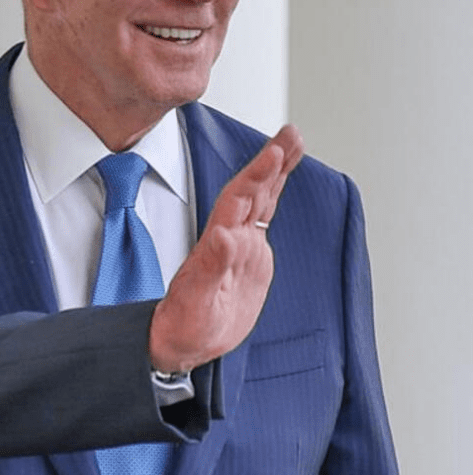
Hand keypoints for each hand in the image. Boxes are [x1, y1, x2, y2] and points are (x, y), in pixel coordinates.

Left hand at [149, 124, 304, 372]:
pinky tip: (281, 182)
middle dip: (272, 161)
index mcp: (217, 244)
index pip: (239, 200)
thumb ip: (210, 268)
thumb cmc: (183, 325)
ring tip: (293, 143)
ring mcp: (241, 246)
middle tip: (292, 132)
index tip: (274, 152)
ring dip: (276, 171)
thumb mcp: (196, 301)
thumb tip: (224, 235)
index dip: (256, 175)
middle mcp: (230, 238)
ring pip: (261, 200)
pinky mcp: (251, 259)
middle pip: (253, 191)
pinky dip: (275, 196)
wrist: (182, 343)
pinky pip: (264, 219)